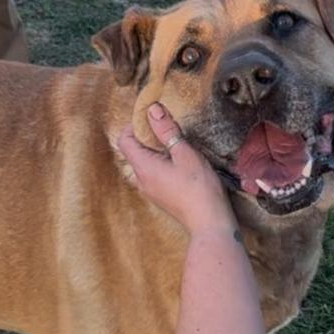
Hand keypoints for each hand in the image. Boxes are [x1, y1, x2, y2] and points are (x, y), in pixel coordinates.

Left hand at [118, 102, 235, 234]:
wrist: (209, 223)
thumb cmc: (199, 188)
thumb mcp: (185, 154)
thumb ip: (167, 131)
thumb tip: (153, 110)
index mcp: (143, 168)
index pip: (124, 140)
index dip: (134, 125)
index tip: (153, 118)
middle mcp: (141, 180)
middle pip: (133, 151)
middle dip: (146, 136)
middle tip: (167, 128)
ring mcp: (150, 191)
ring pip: (144, 163)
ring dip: (155, 150)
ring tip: (176, 145)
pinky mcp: (160, 197)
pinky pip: (153, 174)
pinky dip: (161, 163)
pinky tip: (180, 163)